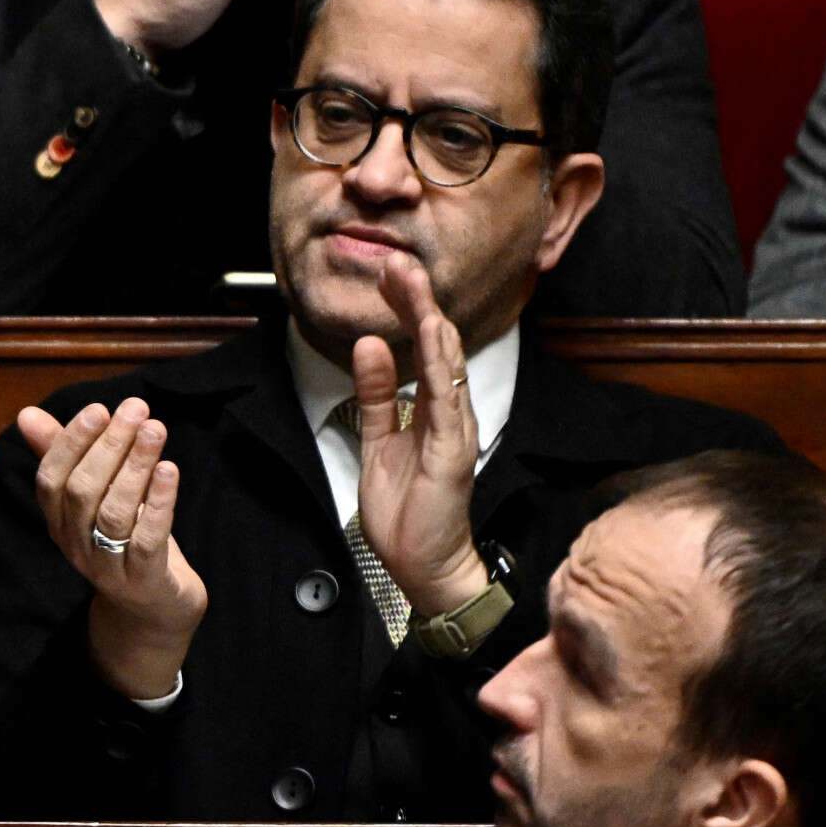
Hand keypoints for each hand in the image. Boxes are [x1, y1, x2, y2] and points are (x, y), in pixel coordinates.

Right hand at [17, 396, 208, 700]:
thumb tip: (26, 413)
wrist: (152, 613)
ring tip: (155, 430)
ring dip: (135, 467)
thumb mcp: (95, 497)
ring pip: (114, 513)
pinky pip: (147, 540)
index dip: (71, 443)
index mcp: (59, 522)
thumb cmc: (123, 542)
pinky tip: (170, 470)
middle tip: (136, 409)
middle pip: (82, 492)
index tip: (99, 409)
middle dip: (108, 446)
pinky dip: (159, 503)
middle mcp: (76, 545)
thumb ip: (64, 455)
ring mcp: (109, 567)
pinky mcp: (144, 581)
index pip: (51, 479)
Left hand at [348, 254, 490, 622]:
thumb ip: (377, 393)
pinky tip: (432, 333)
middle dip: (417, 300)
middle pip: (437, 343)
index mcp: (432, 407)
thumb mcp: (379, 438)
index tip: (387, 273)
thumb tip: (370, 346)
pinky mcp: (453, 451)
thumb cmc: (407, 509)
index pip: (422, 345)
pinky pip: (447, 400)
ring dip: (428, 319)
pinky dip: (439, 364)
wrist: (422, 565)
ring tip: (413, 282)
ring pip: (445, 362)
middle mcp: (450, 411)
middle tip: (397, 261)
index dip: (406, 307)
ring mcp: (455, 429)